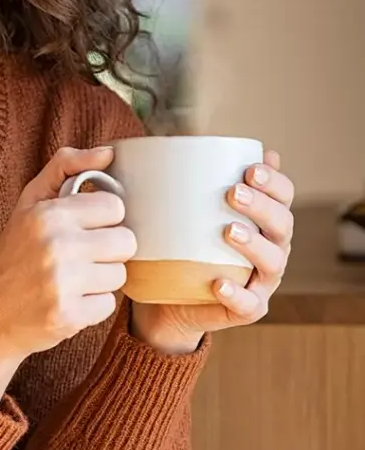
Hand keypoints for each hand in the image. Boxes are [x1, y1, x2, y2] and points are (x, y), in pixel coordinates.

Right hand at [0, 145, 136, 406]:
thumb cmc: (12, 254)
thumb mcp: (29, 202)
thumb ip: (66, 167)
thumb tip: (108, 152)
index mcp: (48, 213)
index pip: (115, 207)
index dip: (103, 219)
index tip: (85, 228)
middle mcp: (56, 245)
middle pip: (126, 241)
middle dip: (108, 250)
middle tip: (80, 256)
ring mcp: (63, 283)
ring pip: (120, 275)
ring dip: (100, 279)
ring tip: (71, 280)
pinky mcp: (69, 316)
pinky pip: (109, 305)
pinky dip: (92, 306)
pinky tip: (68, 301)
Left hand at [130, 149, 294, 353]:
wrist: (167, 298)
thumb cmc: (179, 243)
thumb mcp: (181, 209)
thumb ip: (186, 180)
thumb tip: (178, 141)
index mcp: (262, 219)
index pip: (282, 194)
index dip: (274, 180)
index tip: (250, 169)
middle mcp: (271, 247)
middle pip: (282, 224)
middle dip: (263, 206)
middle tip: (233, 194)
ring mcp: (261, 280)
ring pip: (273, 262)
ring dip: (254, 245)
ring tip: (229, 231)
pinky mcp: (247, 308)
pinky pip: (249, 304)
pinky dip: (237, 294)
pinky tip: (220, 284)